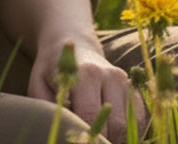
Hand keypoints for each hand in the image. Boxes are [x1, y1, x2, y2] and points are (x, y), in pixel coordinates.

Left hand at [27, 36, 147, 143]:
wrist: (73, 43)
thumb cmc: (52, 69)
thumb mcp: (39, 85)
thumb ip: (50, 109)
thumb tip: (60, 133)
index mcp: (86, 73)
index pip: (91, 116)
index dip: (85, 138)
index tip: (75, 141)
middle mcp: (111, 76)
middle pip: (116, 126)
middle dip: (102, 142)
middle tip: (85, 142)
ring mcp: (125, 82)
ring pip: (129, 127)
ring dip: (116, 140)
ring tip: (96, 138)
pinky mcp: (133, 90)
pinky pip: (138, 122)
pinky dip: (126, 134)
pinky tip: (109, 135)